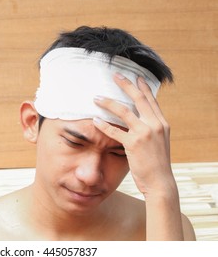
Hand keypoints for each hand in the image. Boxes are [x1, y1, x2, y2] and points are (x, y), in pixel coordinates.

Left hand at [92, 73, 175, 196]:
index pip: (151, 100)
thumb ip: (151, 129)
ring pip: (124, 111)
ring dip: (108, 103)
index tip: (135, 76)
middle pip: (138, 99)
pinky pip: (114, 131)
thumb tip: (141, 119)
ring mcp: (144, 133)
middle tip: (115, 75)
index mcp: (161, 123)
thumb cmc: (157, 163)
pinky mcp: (133, 144)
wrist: (160, 181)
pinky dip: (103, 125)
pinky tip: (95, 120)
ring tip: (96, 98)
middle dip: (126, 85)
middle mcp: (155, 124)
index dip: (142, 87)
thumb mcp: (159, 142)